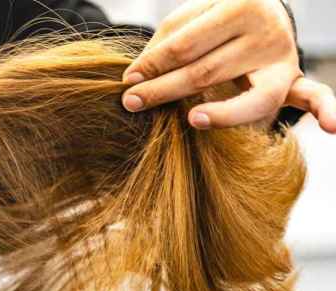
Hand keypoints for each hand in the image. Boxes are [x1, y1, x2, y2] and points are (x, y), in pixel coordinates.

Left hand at [120, 0, 335, 133]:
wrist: (258, 13)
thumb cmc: (213, 21)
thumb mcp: (189, 19)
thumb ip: (166, 44)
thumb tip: (137, 76)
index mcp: (239, 6)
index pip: (187, 45)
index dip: (154, 64)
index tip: (127, 81)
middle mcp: (266, 31)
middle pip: (209, 71)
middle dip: (166, 90)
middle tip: (132, 103)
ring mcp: (282, 59)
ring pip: (251, 96)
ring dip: (221, 113)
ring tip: (192, 119)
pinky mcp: (292, 81)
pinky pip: (314, 95)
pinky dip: (328, 110)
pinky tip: (334, 127)